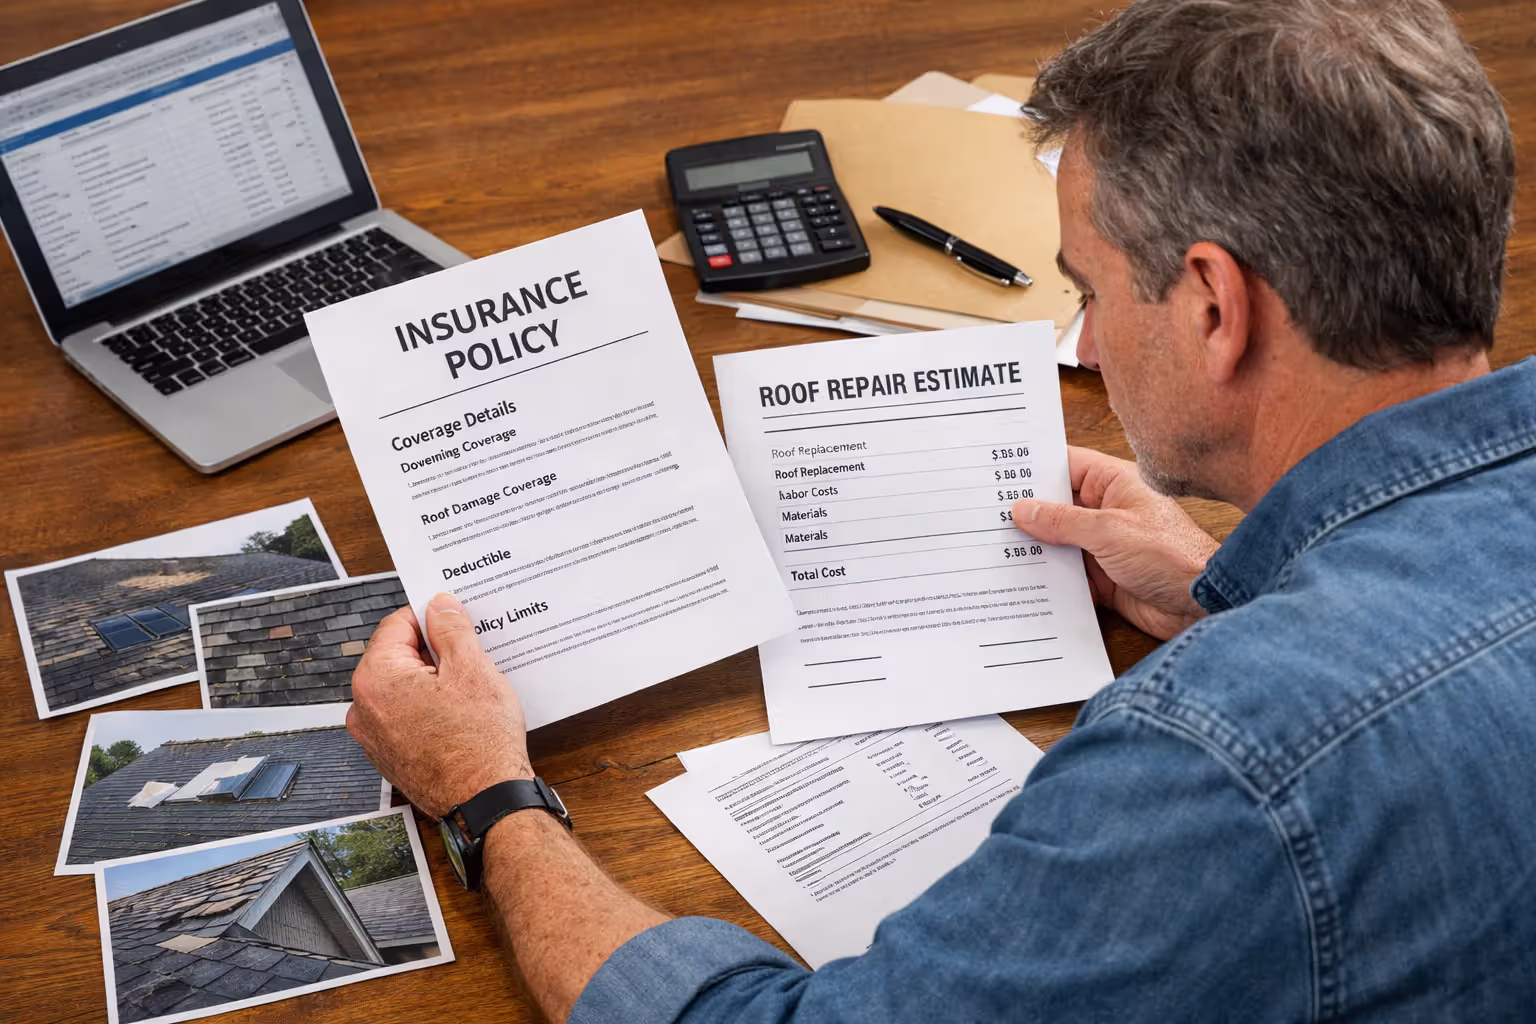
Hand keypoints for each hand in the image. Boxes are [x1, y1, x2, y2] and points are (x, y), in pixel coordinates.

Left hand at [347, 592, 532, 818]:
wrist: (486, 802)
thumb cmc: (480, 744)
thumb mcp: (473, 670)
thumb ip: (451, 629)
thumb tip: (439, 606)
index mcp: (376, 679)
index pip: (398, 624)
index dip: (431, 617)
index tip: (455, 619)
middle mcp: (364, 708)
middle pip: (398, 656)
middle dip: (433, 651)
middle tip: (470, 656)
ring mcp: (373, 737)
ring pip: (403, 688)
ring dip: (432, 681)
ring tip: (468, 690)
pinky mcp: (389, 757)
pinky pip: (405, 717)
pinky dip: (428, 709)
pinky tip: (459, 716)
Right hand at [1011, 446, 1219, 640]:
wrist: (1202, 604)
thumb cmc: (1172, 555)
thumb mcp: (1109, 530)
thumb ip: (1063, 521)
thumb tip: (1024, 510)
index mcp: (1114, 484)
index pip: (1066, 465)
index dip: (1034, 467)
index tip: (999, 471)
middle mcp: (1106, 511)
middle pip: (1056, 506)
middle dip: (1025, 512)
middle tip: (985, 514)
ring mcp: (1102, 545)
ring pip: (1056, 542)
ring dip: (1033, 548)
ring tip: (992, 548)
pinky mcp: (1101, 577)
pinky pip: (1065, 574)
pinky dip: (1046, 579)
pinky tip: (1018, 581)